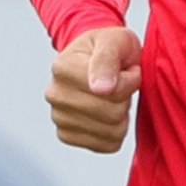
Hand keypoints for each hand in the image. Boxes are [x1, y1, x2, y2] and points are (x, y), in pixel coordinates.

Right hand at [46, 27, 142, 153]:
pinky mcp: (67, 135)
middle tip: (123, 82)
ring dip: (124, 114)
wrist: (99, 56)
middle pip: (112, 113)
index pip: (112, 90)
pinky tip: (110, 112)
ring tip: (116, 94)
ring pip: (111, 132)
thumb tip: (101, 89)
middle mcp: (55, 94)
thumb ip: (107, 59)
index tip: (127, 68)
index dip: (131, 80)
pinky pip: (105, 145)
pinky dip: (116, 131)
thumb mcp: (115, 40)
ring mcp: (58, 117)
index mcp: (63, 67)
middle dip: (128, 98)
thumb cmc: (111, 46)